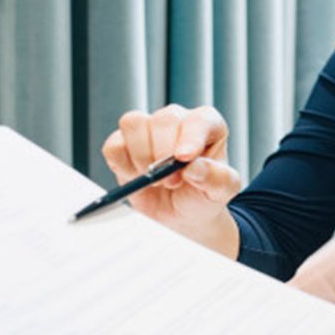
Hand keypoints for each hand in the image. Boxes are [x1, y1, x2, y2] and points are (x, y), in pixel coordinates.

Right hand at [101, 104, 241, 255]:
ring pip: (133, 123)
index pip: (199, 119)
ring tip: (155, 180)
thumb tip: (194, 167)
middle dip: (164, 155)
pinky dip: (122, 164)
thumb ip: (216, 179)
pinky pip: (114, 144)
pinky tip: (136, 177)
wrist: (181, 214)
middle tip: (172, 182)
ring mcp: (148, 128)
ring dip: (141, 157)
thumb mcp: (220, 192)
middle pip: (163, 120)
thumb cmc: (203, 196)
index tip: (184, 158)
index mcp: (207, 125)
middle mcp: (177, 120)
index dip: (190, 137)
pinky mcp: (123, 144)